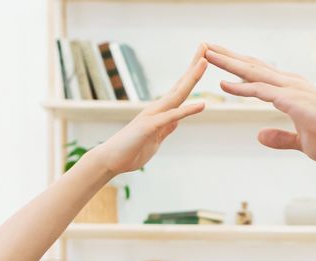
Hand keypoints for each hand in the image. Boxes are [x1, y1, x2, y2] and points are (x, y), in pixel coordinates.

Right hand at [87, 45, 210, 175]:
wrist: (110, 160)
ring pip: (177, 94)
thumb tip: (176, 122)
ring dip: (191, 77)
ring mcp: (154, 115)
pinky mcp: (151, 127)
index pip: (180, 89)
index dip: (192, 73)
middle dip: (194, 65)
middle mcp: (158, 108)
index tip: (203, 58)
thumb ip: (166, 128)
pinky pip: (172, 117)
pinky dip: (187, 110)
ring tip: (204, 61)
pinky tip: (202, 104)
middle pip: (181, 84)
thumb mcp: (155, 139)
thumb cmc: (131, 150)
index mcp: (160, 111)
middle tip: (205, 45)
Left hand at [204, 45, 315, 163]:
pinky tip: (224, 83)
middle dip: (226, 56)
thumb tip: (260, 136)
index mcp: (289, 90)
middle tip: (205, 46)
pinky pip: (260, 91)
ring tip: (206, 53)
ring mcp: (289, 89)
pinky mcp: (290, 99)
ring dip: (227, 63)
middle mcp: (287, 83)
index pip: (258, 75)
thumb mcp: (301, 142)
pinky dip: (241, 87)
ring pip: (251, 72)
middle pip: (250, 66)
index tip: (219, 61)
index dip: (237, 68)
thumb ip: (281, 138)